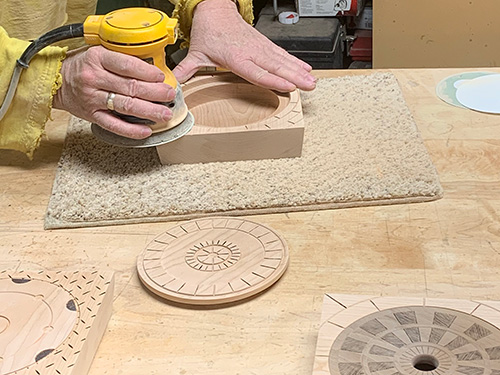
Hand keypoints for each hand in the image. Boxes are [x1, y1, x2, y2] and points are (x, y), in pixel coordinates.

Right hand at [53, 46, 175, 138]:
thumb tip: (151, 68)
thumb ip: (120, 58)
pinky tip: (146, 131)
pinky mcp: (91, 115)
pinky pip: (113, 125)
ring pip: (125, 106)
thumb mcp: (98, 52)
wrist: (54, 80)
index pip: (127, 65)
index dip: (147, 72)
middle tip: (170, 95)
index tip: (161, 77)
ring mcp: (92, 98)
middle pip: (130, 87)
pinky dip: (131, 130)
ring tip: (165, 114)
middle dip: (155, 93)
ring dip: (149, 111)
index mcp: (97, 58)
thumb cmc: (81, 65)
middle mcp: (94, 78)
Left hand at [173, 0, 315, 91]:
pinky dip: (295, 62)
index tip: (287, 86)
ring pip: (282, 60)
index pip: (256, 72)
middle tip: (309, 86)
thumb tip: (174, 85)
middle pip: (275, 67)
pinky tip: (305, 69)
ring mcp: (260, 47)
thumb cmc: (209, 32)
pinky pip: (282, 54)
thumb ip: (187, 70)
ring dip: (298, 71)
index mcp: (235, 57)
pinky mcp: (265, 44)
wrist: (216, 9)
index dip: (272, 80)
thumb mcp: (196, 53)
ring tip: (312, 81)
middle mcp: (251, 51)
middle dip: (293, 77)